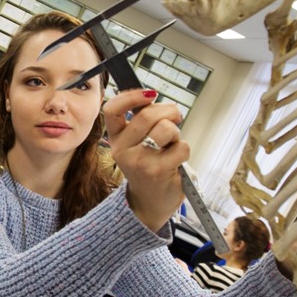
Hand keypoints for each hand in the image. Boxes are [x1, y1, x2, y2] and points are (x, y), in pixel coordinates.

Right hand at [102, 89, 188, 232]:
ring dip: (176, 132)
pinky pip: (181, 147)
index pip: (112, 110)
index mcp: (116, 139)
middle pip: (146, 116)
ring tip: (172, 143)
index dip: (131, 96)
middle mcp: (123, 150)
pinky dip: (184, 150)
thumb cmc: (147, 167)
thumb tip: (152, 96)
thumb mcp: (136, 144)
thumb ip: (141, 121)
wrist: (149, 202)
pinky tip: (176, 160)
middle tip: (176, 117)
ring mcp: (139, 162)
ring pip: (165, 129)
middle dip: (168, 111)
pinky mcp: (158, 171)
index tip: (150, 93)